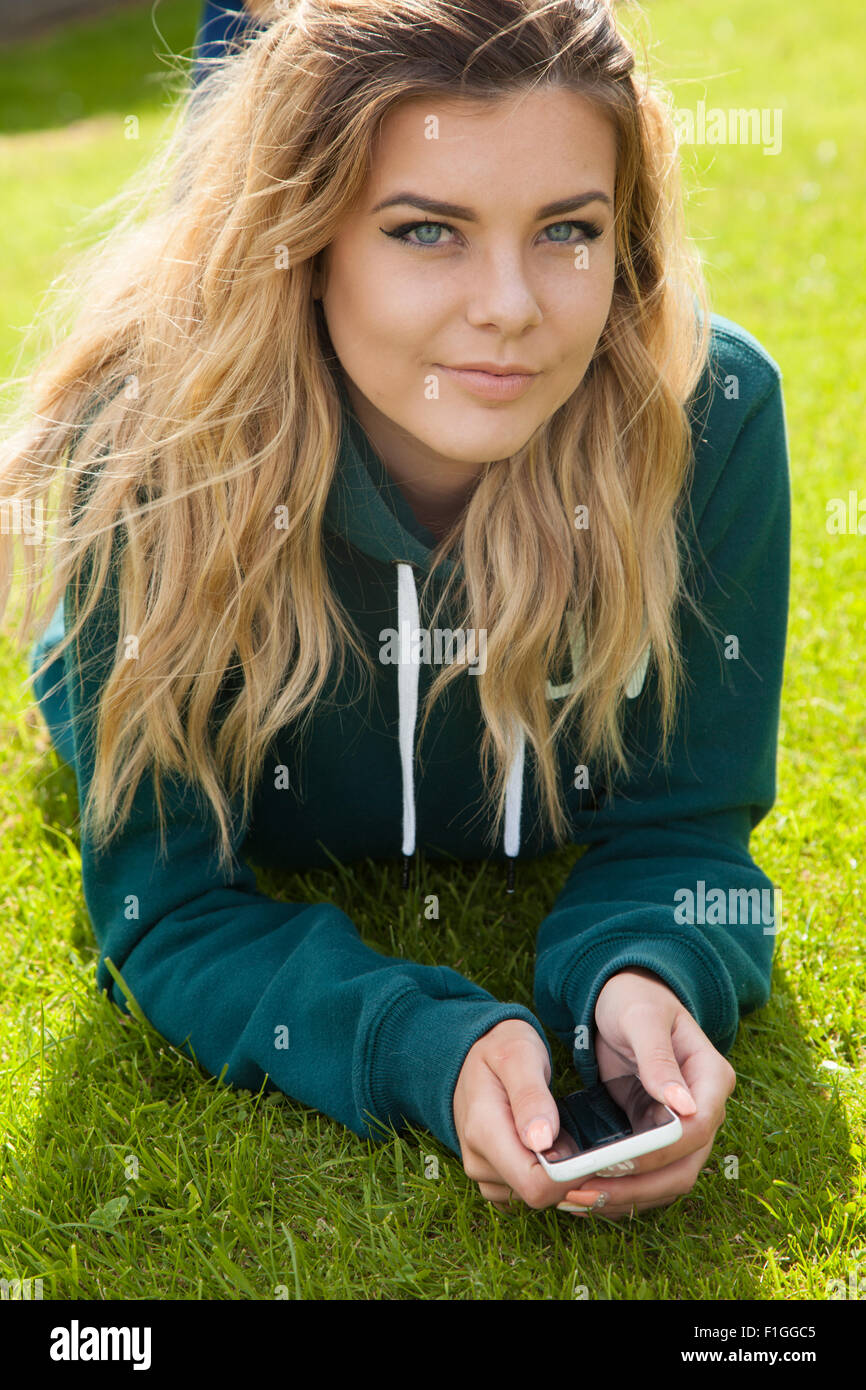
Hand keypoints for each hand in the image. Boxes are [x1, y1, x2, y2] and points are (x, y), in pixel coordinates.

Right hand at [453, 1018, 574, 1210]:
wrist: (473, 1053)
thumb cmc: (502, 1048)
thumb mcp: (520, 1055)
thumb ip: (531, 1096)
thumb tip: (543, 1142)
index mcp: (484, 1133)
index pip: (534, 1186)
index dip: (570, 1177)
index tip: (592, 1153)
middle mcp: (478, 1161)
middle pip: (537, 1195)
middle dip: (567, 1175)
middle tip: (579, 1135)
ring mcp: (482, 1172)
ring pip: (534, 1198)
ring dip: (557, 1176)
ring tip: (562, 1135)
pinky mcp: (490, 1176)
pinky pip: (524, 1193)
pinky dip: (545, 1178)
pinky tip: (551, 1148)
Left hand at [558, 967, 735, 1219]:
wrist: (623, 998)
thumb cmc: (635, 998)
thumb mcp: (641, 1018)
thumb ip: (658, 1058)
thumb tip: (683, 1106)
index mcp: (711, 1077)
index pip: (698, 1128)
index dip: (661, 1151)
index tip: (616, 1160)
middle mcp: (704, 1109)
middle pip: (684, 1167)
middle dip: (636, 1187)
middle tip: (584, 1192)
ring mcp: (683, 1128)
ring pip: (665, 1181)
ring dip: (624, 1197)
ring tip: (574, 1200)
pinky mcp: (657, 1137)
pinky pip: (645, 1176)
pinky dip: (617, 1188)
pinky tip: (580, 1192)